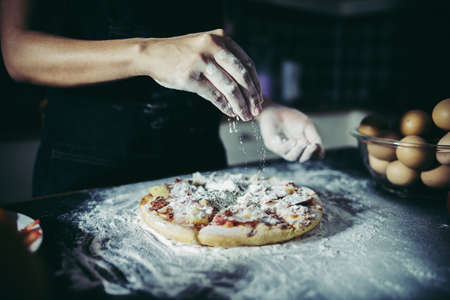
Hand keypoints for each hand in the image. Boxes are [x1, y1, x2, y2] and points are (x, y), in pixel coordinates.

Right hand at [139, 29, 262, 120]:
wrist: (152, 54)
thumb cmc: (181, 53)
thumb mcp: (205, 46)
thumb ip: (224, 58)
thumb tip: (247, 84)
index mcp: (220, 38)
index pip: (246, 63)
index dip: (255, 83)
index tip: (259, 98)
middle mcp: (212, 47)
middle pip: (241, 76)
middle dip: (252, 96)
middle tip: (256, 110)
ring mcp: (201, 61)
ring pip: (229, 87)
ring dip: (240, 105)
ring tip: (245, 116)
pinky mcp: (190, 76)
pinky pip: (213, 94)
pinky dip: (224, 106)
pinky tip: (230, 112)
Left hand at [259, 106, 323, 161]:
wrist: (276, 110)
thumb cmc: (292, 118)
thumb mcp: (308, 127)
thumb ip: (315, 139)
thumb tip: (321, 153)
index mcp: (302, 147)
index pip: (310, 156)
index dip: (315, 154)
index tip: (317, 146)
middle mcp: (292, 150)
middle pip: (302, 159)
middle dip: (308, 154)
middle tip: (312, 146)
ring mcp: (282, 149)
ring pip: (292, 157)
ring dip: (298, 151)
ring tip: (302, 143)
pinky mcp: (272, 145)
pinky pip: (281, 150)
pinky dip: (288, 146)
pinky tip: (293, 141)